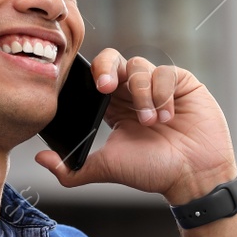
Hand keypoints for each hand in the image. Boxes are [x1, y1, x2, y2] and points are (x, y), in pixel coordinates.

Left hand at [34, 48, 236, 203]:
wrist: (194, 176)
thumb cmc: (154, 171)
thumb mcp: (108, 168)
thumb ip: (73, 168)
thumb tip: (42, 159)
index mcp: (114, 107)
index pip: (95, 78)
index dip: (90, 77)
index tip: (93, 91)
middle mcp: (135, 92)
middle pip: (112, 60)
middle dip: (107, 69)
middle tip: (107, 88)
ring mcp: (159, 86)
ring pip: (139, 66)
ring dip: (142, 93)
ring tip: (150, 122)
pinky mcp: (182, 83)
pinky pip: (165, 73)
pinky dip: (163, 93)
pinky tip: (168, 115)